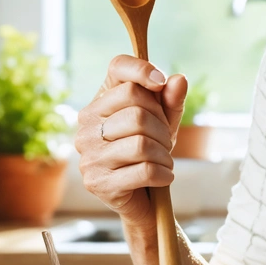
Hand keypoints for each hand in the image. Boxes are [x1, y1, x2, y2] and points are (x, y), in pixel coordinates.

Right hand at [75, 56, 187, 225]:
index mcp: (100, 102)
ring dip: (164, 154)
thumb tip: (178, 79)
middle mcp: (87, 125)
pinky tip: (164, 176)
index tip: (160, 83)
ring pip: (141, 143)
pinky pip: (144, 170)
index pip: (117, 68)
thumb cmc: (151, 150)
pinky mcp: (98, 183)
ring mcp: (89, 155)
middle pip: (138, 110)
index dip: (142, 69)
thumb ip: (171, 100)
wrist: (142, 196)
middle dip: (163, 127)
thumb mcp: (165, 121)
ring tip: (165, 160)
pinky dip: (164, 173)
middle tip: (166, 141)